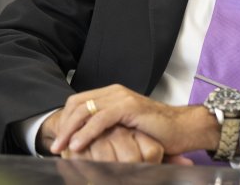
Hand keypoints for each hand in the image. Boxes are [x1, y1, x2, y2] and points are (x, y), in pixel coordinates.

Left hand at [47, 84, 218, 157]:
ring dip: (70, 130)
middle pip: (77, 104)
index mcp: (113, 95)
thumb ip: (108, 130)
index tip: (59, 140)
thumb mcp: (127, 129)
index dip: (65, 120)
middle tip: (55, 146)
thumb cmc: (159, 132)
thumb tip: (84, 142)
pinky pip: (100, 118)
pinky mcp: (129, 107)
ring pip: (85, 109)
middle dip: (63, 125)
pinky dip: (86, 132)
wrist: (185, 128)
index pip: (79, 102)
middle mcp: (115, 92)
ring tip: (62, 147)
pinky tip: (78, 144)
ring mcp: (122, 98)